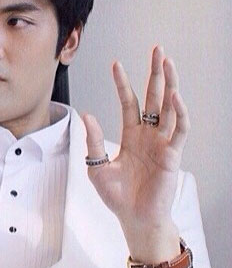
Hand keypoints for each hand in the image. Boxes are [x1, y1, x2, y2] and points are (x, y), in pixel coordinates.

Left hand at [81, 45, 189, 262]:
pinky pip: (179, 128)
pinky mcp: (173, 154)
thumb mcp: (96, 167)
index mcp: (131, 136)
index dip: (123, 83)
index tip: (116, 63)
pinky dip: (179, 111)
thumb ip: (93, 142)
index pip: (129, 102)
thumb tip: (87, 115)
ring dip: (170, 84)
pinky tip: (174, 95)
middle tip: (157, 49)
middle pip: (154, 97)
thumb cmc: (117, 196)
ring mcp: (162, 142)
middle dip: (155, 73)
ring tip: (167, 62)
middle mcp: (149, 135)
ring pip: (169, 107)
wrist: (133, 218)